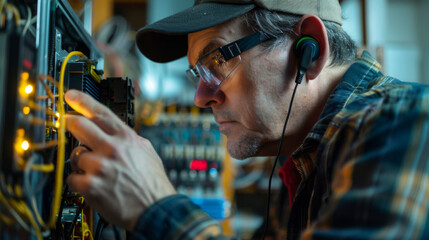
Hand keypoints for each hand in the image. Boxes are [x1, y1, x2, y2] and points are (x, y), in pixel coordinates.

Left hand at [65, 90, 175, 229]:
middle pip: (79, 125)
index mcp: (126, 138)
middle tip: (66, 123)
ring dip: (81, 162)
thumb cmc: (152, 183)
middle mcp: (112, 148)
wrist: (156, 208)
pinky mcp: (90, 185)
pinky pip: (72, 177)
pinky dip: (79, 182)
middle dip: (69, 123)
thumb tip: (113, 131)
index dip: (82, 101)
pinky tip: (93, 185)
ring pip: (75, 155)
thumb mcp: (147, 151)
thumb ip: (128, 138)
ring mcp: (100, 166)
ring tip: (95, 172)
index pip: (101, 113)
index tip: (70, 96)